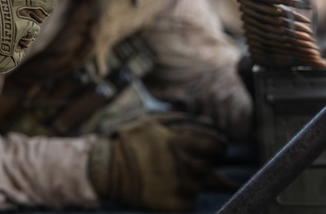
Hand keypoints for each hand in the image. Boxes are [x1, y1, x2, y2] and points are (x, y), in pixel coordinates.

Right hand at [88, 113, 231, 210]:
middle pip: (212, 164)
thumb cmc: (130, 142)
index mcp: (181, 142)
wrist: (108, 170)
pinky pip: (193, 198)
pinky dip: (186, 192)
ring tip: (174, 171)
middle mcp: (186, 165)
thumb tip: (209, 121)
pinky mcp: (178, 203)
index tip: (211, 147)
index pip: (217, 146)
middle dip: (204, 161)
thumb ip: (183, 121)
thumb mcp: (153, 123)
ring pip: (203, 182)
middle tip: (187, 159)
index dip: (217, 145)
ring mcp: (183, 186)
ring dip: (195, 176)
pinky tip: (169, 184)